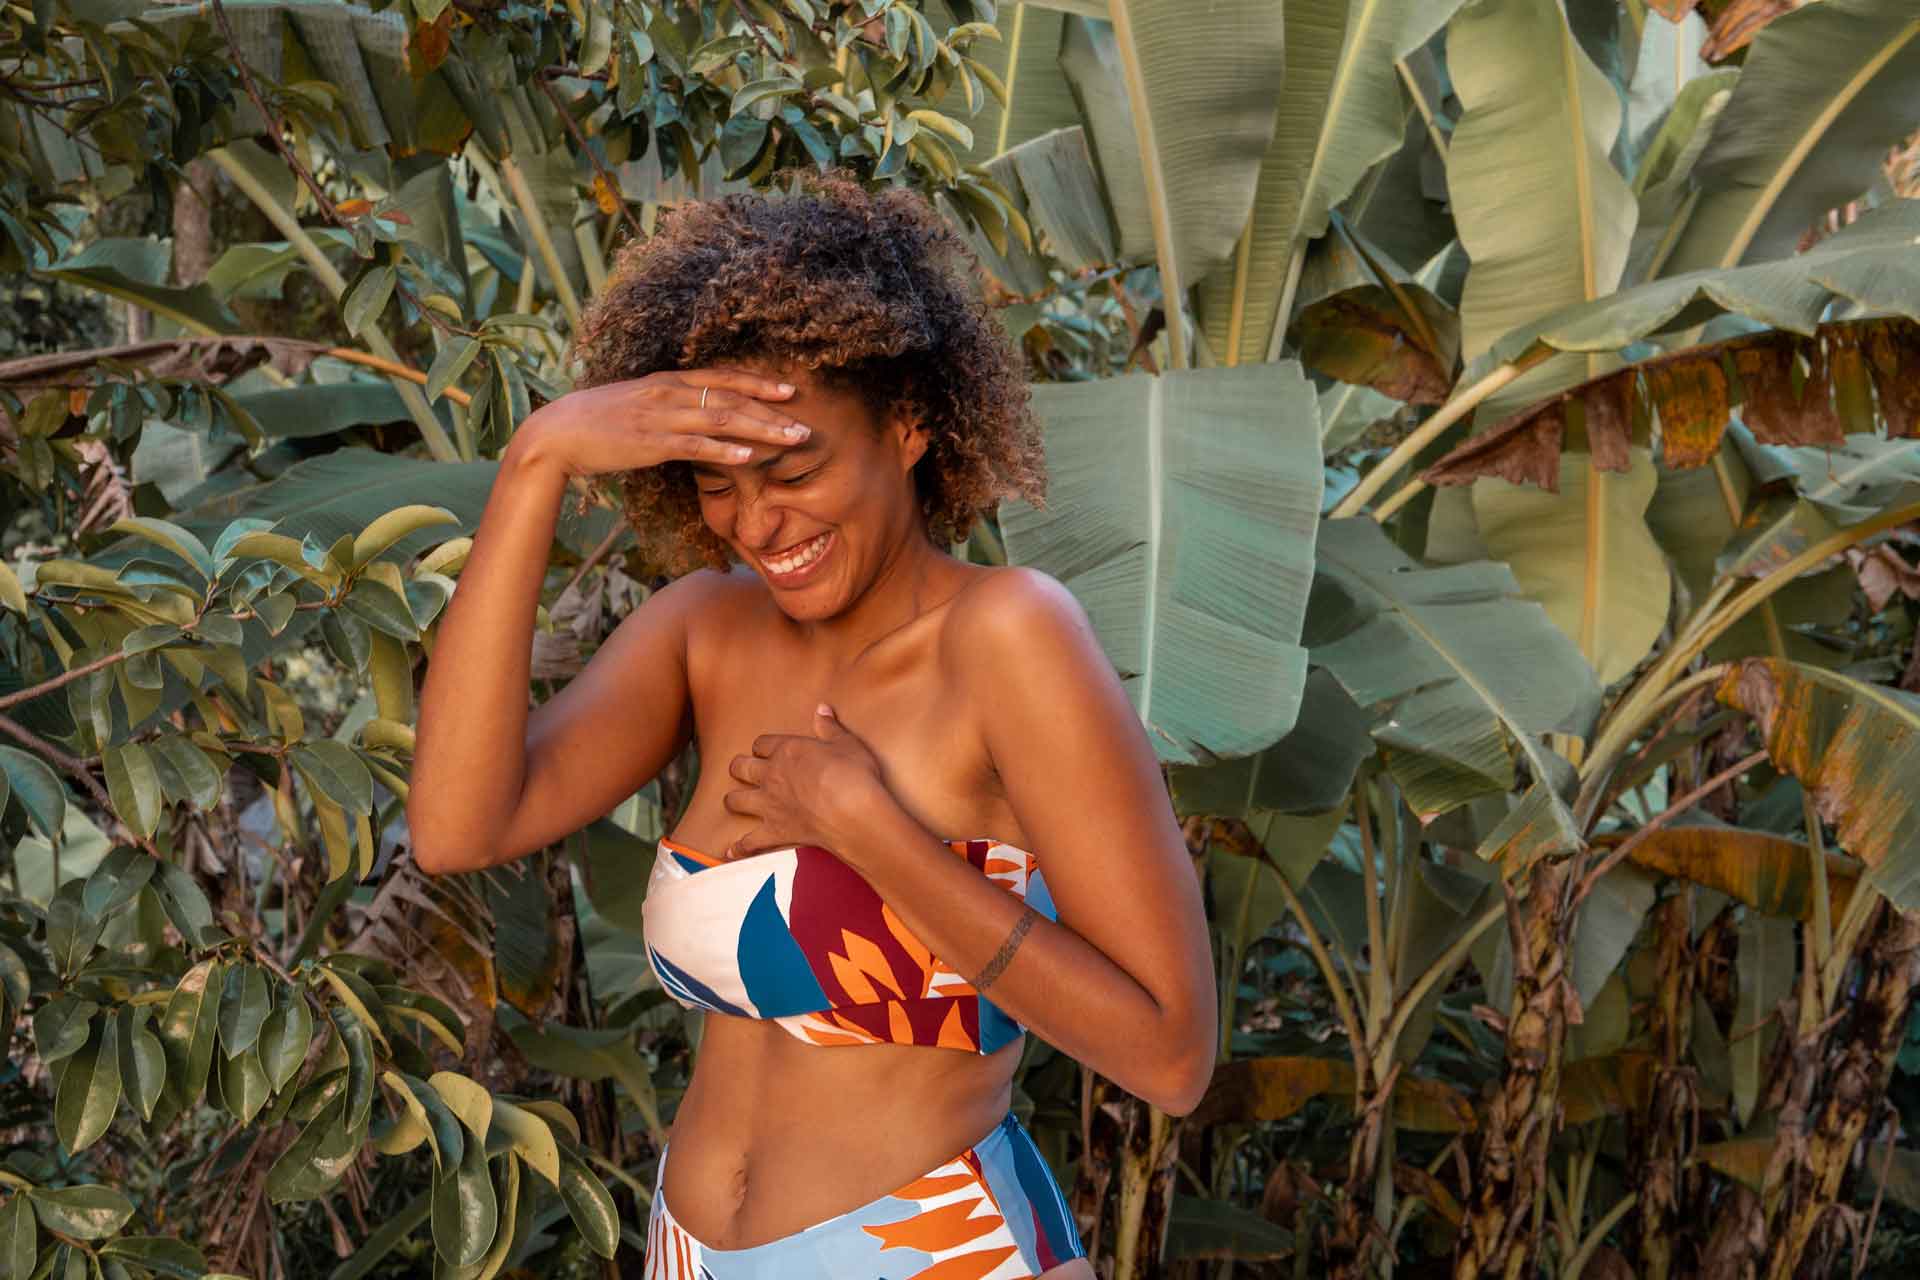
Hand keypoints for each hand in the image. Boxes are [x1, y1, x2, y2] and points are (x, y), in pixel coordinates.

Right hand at [513, 366, 811, 479]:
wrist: (556, 433)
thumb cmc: (595, 422)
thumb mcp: (637, 405)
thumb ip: (667, 407)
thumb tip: (691, 417)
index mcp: (667, 382)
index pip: (723, 378)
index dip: (759, 383)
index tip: (790, 390)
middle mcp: (669, 393)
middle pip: (731, 398)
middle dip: (772, 411)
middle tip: (805, 425)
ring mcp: (660, 416)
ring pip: (722, 419)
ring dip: (762, 429)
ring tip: (792, 439)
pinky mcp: (650, 442)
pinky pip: (694, 446)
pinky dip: (724, 450)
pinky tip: (749, 456)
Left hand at [722, 705, 887, 858]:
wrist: (852, 811)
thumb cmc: (853, 775)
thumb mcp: (846, 743)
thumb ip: (830, 727)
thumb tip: (822, 709)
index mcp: (787, 751)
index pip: (762, 744)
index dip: (762, 747)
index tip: (765, 750)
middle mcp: (771, 776)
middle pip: (740, 768)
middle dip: (738, 768)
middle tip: (741, 770)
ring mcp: (769, 805)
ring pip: (736, 801)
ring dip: (733, 801)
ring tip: (733, 802)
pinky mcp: (775, 831)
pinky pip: (749, 842)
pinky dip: (739, 848)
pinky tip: (730, 852)